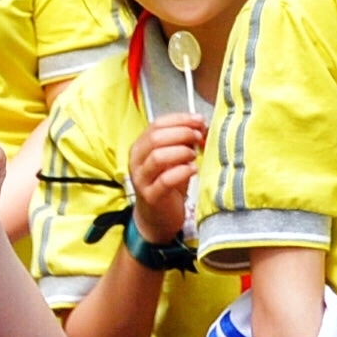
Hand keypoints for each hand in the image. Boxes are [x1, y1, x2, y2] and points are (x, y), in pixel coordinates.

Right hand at [125, 114, 205, 243]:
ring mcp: (142, 180)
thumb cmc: (167, 184)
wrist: (158, 216)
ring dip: (181, 152)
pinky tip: (193, 170)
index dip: (180, 120)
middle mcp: (136, 162)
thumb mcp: (173, 158)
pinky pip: (166, 180)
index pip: (157, 124)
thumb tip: (200, 124)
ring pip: (158, 157)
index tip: (199, 121)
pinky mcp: (151, 196)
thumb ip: (182, 140)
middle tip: (198, 137)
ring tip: (194, 155)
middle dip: (182, 133)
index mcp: (140, 147)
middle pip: (156, 138)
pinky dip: (183, 171)